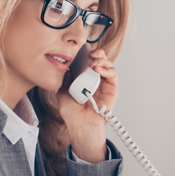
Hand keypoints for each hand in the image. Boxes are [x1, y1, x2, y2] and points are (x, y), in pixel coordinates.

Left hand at [56, 48, 116, 162]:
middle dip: (96, 54)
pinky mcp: (112, 88)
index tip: (80, 52)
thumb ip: (65, 78)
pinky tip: (98, 70)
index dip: (86, 54)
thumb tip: (66, 66)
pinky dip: (107, 69)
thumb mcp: (62, 91)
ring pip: (107, 64)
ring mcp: (104, 83)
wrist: (80, 123)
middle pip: (99, 60)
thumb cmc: (72, 112)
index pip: (87, 61)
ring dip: (102, 60)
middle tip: (90, 55)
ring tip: (93, 63)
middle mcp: (95, 79)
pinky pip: (113, 74)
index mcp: (84, 78)